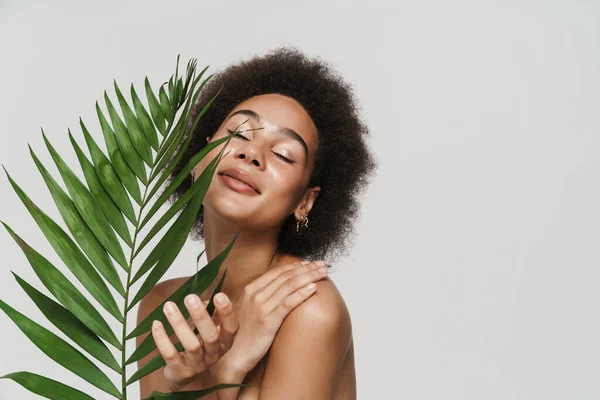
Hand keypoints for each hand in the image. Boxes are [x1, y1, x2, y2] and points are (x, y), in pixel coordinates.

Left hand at [152, 292, 238, 391]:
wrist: (188, 377)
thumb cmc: (199, 345)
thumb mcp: (208, 330)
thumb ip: (208, 314)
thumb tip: (200, 299)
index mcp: (224, 342)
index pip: (231, 328)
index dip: (227, 313)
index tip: (219, 295)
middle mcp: (214, 354)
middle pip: (211, 336)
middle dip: (200, 316)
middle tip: (190, 297)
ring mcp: (197, 364)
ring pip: (191, 345)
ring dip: (179, 323)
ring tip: (169, 306)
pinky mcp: (180, 371)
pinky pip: (171, 354)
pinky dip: (162, 339)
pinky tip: (157, 324)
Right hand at [213, 259, 328, 375]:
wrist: (236, 354)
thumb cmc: (246, 332)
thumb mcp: (251, 308)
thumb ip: (264, 295)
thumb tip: (283, 286)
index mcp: (251, 289)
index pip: (277, 272)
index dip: (296, 266)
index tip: (310, 263)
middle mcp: (255, 295)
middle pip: (286, 276)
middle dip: (306, 268)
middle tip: (322, 264)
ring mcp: (261, 307)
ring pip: (289, 286)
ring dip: (309, 277)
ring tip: (323, 273)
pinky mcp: (268, 321)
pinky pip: (288, 303)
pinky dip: (302, 294)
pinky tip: (313, 288)